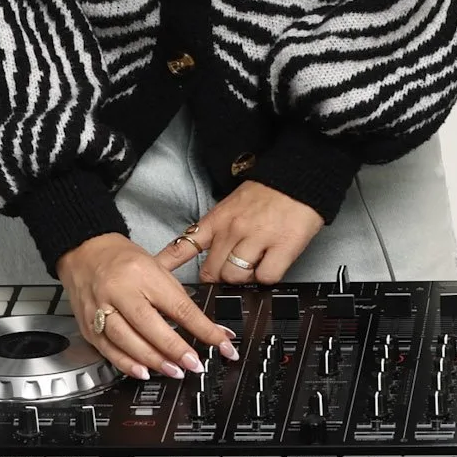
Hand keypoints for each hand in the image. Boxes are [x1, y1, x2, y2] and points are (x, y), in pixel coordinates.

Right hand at [55, 234, 239, 380]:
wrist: (84, 250)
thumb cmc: (123, 258)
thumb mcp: (156, 267)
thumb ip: (176, 296)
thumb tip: (204, 325)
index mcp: (143, 273)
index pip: (179, 306)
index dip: (203, 329)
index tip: (221, 343)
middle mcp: (120, 290)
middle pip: (151, 325)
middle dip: (176, 349)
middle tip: (194, 364)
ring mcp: (100, 309)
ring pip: (128, 341)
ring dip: (154, 361)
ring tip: (174, 371)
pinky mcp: (87, 325)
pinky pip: (108, 350)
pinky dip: (127, 364)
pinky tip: (143, 371)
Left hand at [165, 180, 323, 284]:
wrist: (301, 177)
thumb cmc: (269, 193)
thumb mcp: (232, 205)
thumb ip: (219, 231)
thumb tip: (210, 260)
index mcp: (218, 218)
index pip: (184, 246)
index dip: (167, 266)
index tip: (155, 279)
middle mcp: (233, 229)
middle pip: (211, 272)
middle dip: (219, 278)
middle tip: (230, 274)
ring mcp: (257, 238)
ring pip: (236, 277)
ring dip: (244, 278)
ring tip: (255, 265)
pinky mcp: (282, 246)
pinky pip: (266, 277)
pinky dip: (268, 277)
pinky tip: (272, 263)